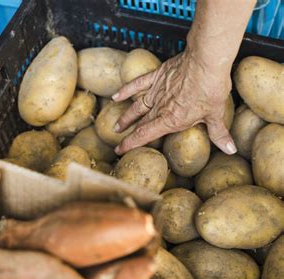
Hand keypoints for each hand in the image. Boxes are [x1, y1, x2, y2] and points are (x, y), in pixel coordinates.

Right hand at [112, 49, 236, 154]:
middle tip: (118, 140)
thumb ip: (219, 133)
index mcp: (171, 119)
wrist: (205, 61)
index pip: (145, 135)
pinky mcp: (157, 76)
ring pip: (136, 107)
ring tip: (116, 125)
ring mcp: (157, 91)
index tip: (119, 150)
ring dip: (126, 117)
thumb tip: (229, 149)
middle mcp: (160, 107)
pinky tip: (116, 95)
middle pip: (140, 123)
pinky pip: (138, 84)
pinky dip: (126, 90)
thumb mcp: (216, 114)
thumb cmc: (211, 87)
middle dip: (128, 134)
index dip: (130, 144)